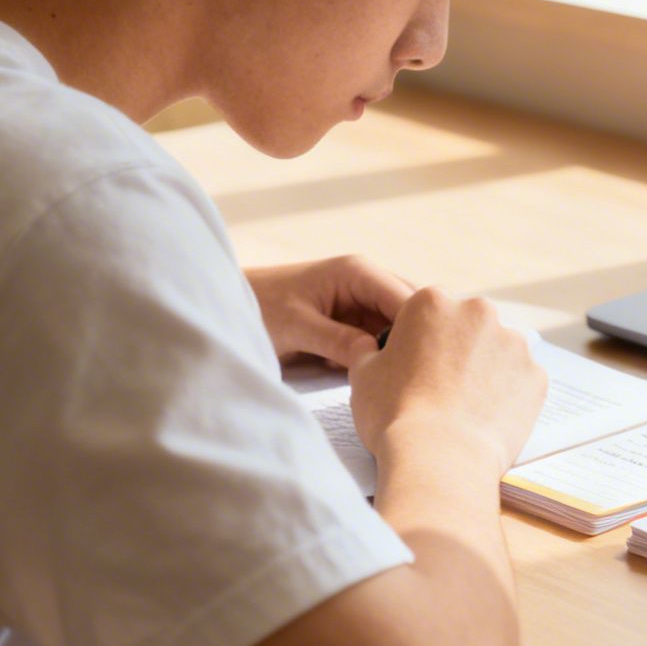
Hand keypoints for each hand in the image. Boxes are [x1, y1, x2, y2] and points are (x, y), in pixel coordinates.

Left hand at [245, 257, 412, 368]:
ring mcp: (361, 301)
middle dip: (406, 342)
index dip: (417, 330)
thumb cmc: (259, 307)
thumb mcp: (298, 326)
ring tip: (369, 372)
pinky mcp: (353, 320)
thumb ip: (339, 340)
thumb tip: (380, 357)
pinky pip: (376, 339)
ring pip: (394, 328)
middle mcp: (366, 281)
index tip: (418, 364)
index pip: (406, 299)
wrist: (228, 307)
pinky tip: (345, 367)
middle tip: (398, 373)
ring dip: (386, 351)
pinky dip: (369, 356)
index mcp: (357, 272)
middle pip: (409, 312)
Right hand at [347, 288, 545, 471]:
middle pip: (469, 325)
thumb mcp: (363, 375)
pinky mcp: (536, 375)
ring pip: (498, 351)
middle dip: (459, 348)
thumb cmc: (395, 416)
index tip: (418, 363)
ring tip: (465, 406)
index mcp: (432, 302)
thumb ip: (370, 350)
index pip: (430, 310)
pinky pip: (521, 379)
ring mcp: (513, 343)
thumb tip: (373, 347)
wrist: (438, 459)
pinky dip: (509, 395)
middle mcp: (478, 312)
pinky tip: (487, 417)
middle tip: (441, 386)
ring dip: (486, 370)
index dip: (422, 338)